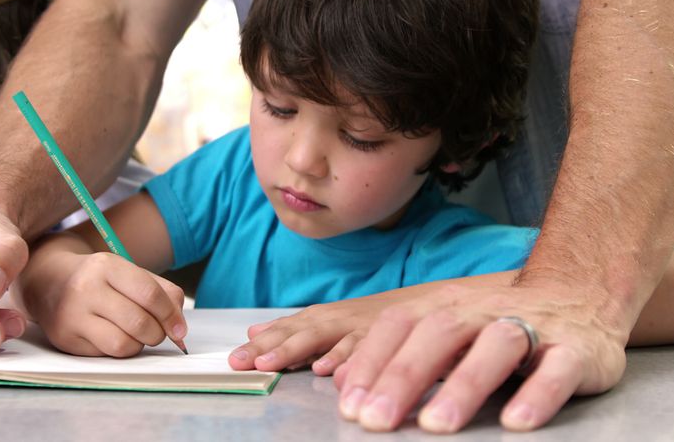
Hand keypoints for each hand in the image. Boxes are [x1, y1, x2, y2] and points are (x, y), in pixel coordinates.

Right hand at [29, 250, 186, 356]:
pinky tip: (114, 337)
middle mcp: (86, 289)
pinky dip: (119, 350)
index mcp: (106, 266)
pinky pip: (106, 354)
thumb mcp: (130, 273)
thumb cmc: (100, 279)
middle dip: (157, 333)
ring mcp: (72, 316)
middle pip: (139, 322)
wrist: (49, 282)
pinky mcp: (66, 339)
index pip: (150, 294)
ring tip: (136, 335)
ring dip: (139, 345)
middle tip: (157, 333)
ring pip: (123, 344)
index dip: (171, 316)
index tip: (180, 329)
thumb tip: (180, 329)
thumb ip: (163, 293)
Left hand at [228, 293, 403, 373]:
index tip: (235, 358)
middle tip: (241, 362)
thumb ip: (298, 327)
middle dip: (269, 347)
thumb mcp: (338, 319)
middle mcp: (343, 318)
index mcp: (329, 317)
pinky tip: (326, 370)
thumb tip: (254, 330)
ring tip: (270, 365)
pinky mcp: (389, 337)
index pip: (289, 329)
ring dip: (296, 350)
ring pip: (325, 337)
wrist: (438, 303)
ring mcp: (364, 327)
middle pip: (301, 331)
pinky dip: (345, 358)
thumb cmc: (383, 318)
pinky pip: (364, 348)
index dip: (261, 343)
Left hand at [334, 282, 627, 432]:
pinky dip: (538, 394)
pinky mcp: (576, 350)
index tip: (349, 405)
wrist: (584, 295)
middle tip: (376, 421)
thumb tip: (341, 382)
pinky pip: (557, 370)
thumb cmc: (499, 325)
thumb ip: (400, 355)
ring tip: (435, 426)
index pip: (400, 326)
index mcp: (448, 307)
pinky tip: (517, 422)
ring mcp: (533, 327)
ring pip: (495, 347)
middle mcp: (485, 311)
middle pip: (439, 334)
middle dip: (403, 377)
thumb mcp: (449, 332)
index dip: (371, 362)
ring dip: (463, 386)